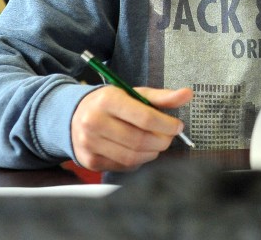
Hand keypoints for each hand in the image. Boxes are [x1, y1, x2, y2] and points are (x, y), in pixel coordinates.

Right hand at [71, 85, 192, 171]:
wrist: (73, 116)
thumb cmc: (110, 103)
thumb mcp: (134, 93)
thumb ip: (162, 96)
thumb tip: (187, 94)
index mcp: (108, 100)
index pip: (145, 118)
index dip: (167, 125)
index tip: (178, 126)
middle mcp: (94, 122)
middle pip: (139, 140)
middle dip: (162, 141)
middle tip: (169, 137)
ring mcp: (90, 144)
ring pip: (132, 156)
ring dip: (152, 153)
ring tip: (157, 144)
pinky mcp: (89, 161)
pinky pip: (122, 166)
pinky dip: (138, 161)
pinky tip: (140, 151)